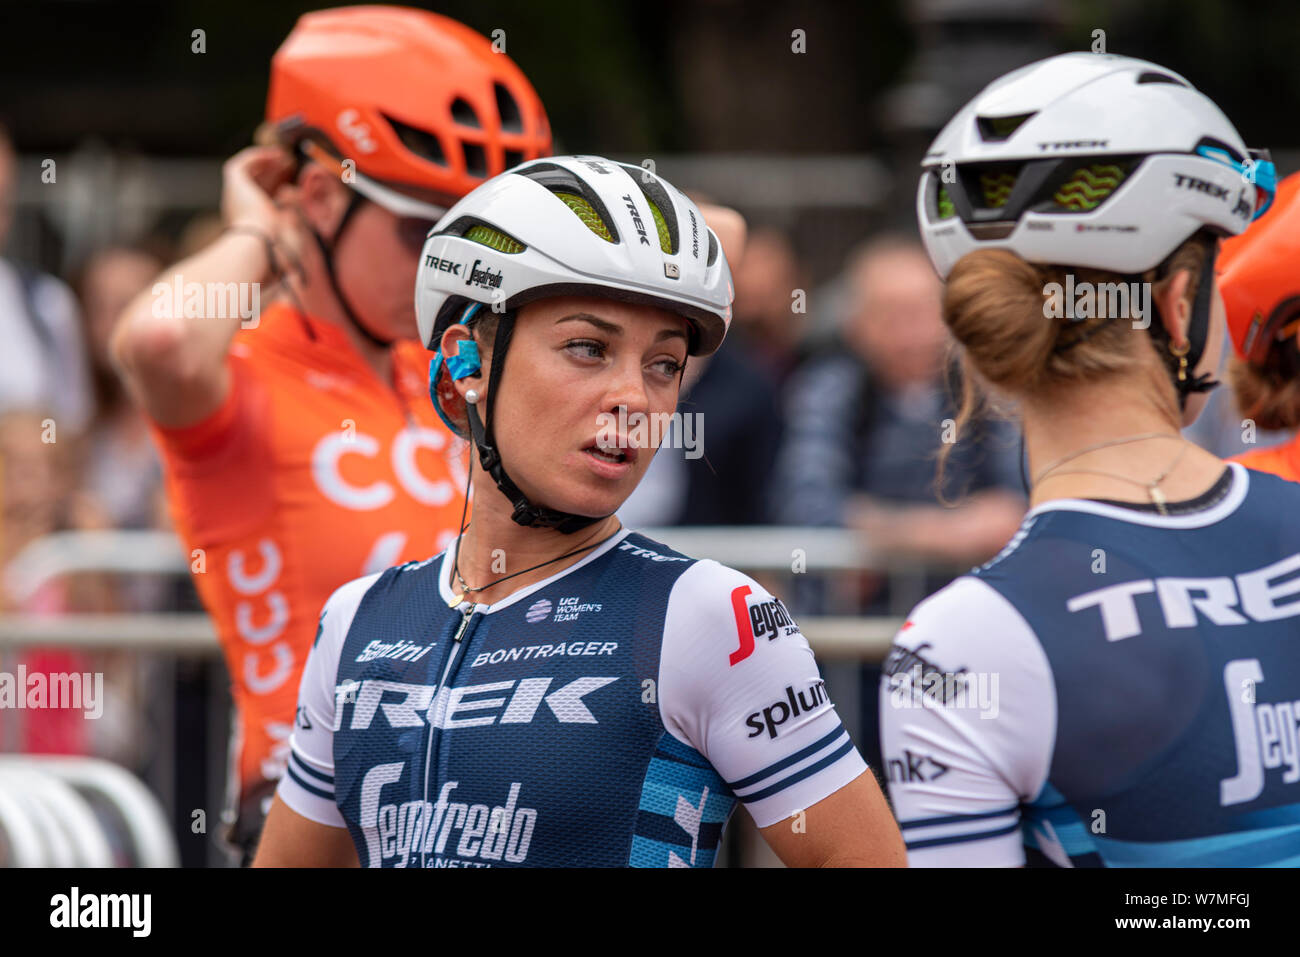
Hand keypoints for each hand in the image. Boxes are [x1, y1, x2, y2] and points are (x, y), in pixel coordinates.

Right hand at [221, 145, 307, 275]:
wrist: (260, 245)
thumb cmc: (276, 246)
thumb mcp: (290, 229)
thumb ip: (292, 213)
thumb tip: (295, 194)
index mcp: (248, 224)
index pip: (260, 201)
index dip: (273, 189)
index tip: (290, 185)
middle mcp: (238, 209)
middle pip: (253, 184)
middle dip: (269, 173)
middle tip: (287, 164)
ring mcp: (234, 195)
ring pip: (246, 172)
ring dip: (263, 162)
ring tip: (282, 156)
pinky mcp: (234, 182)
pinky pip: (243, 163)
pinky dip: (257, 157)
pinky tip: (274, 155)